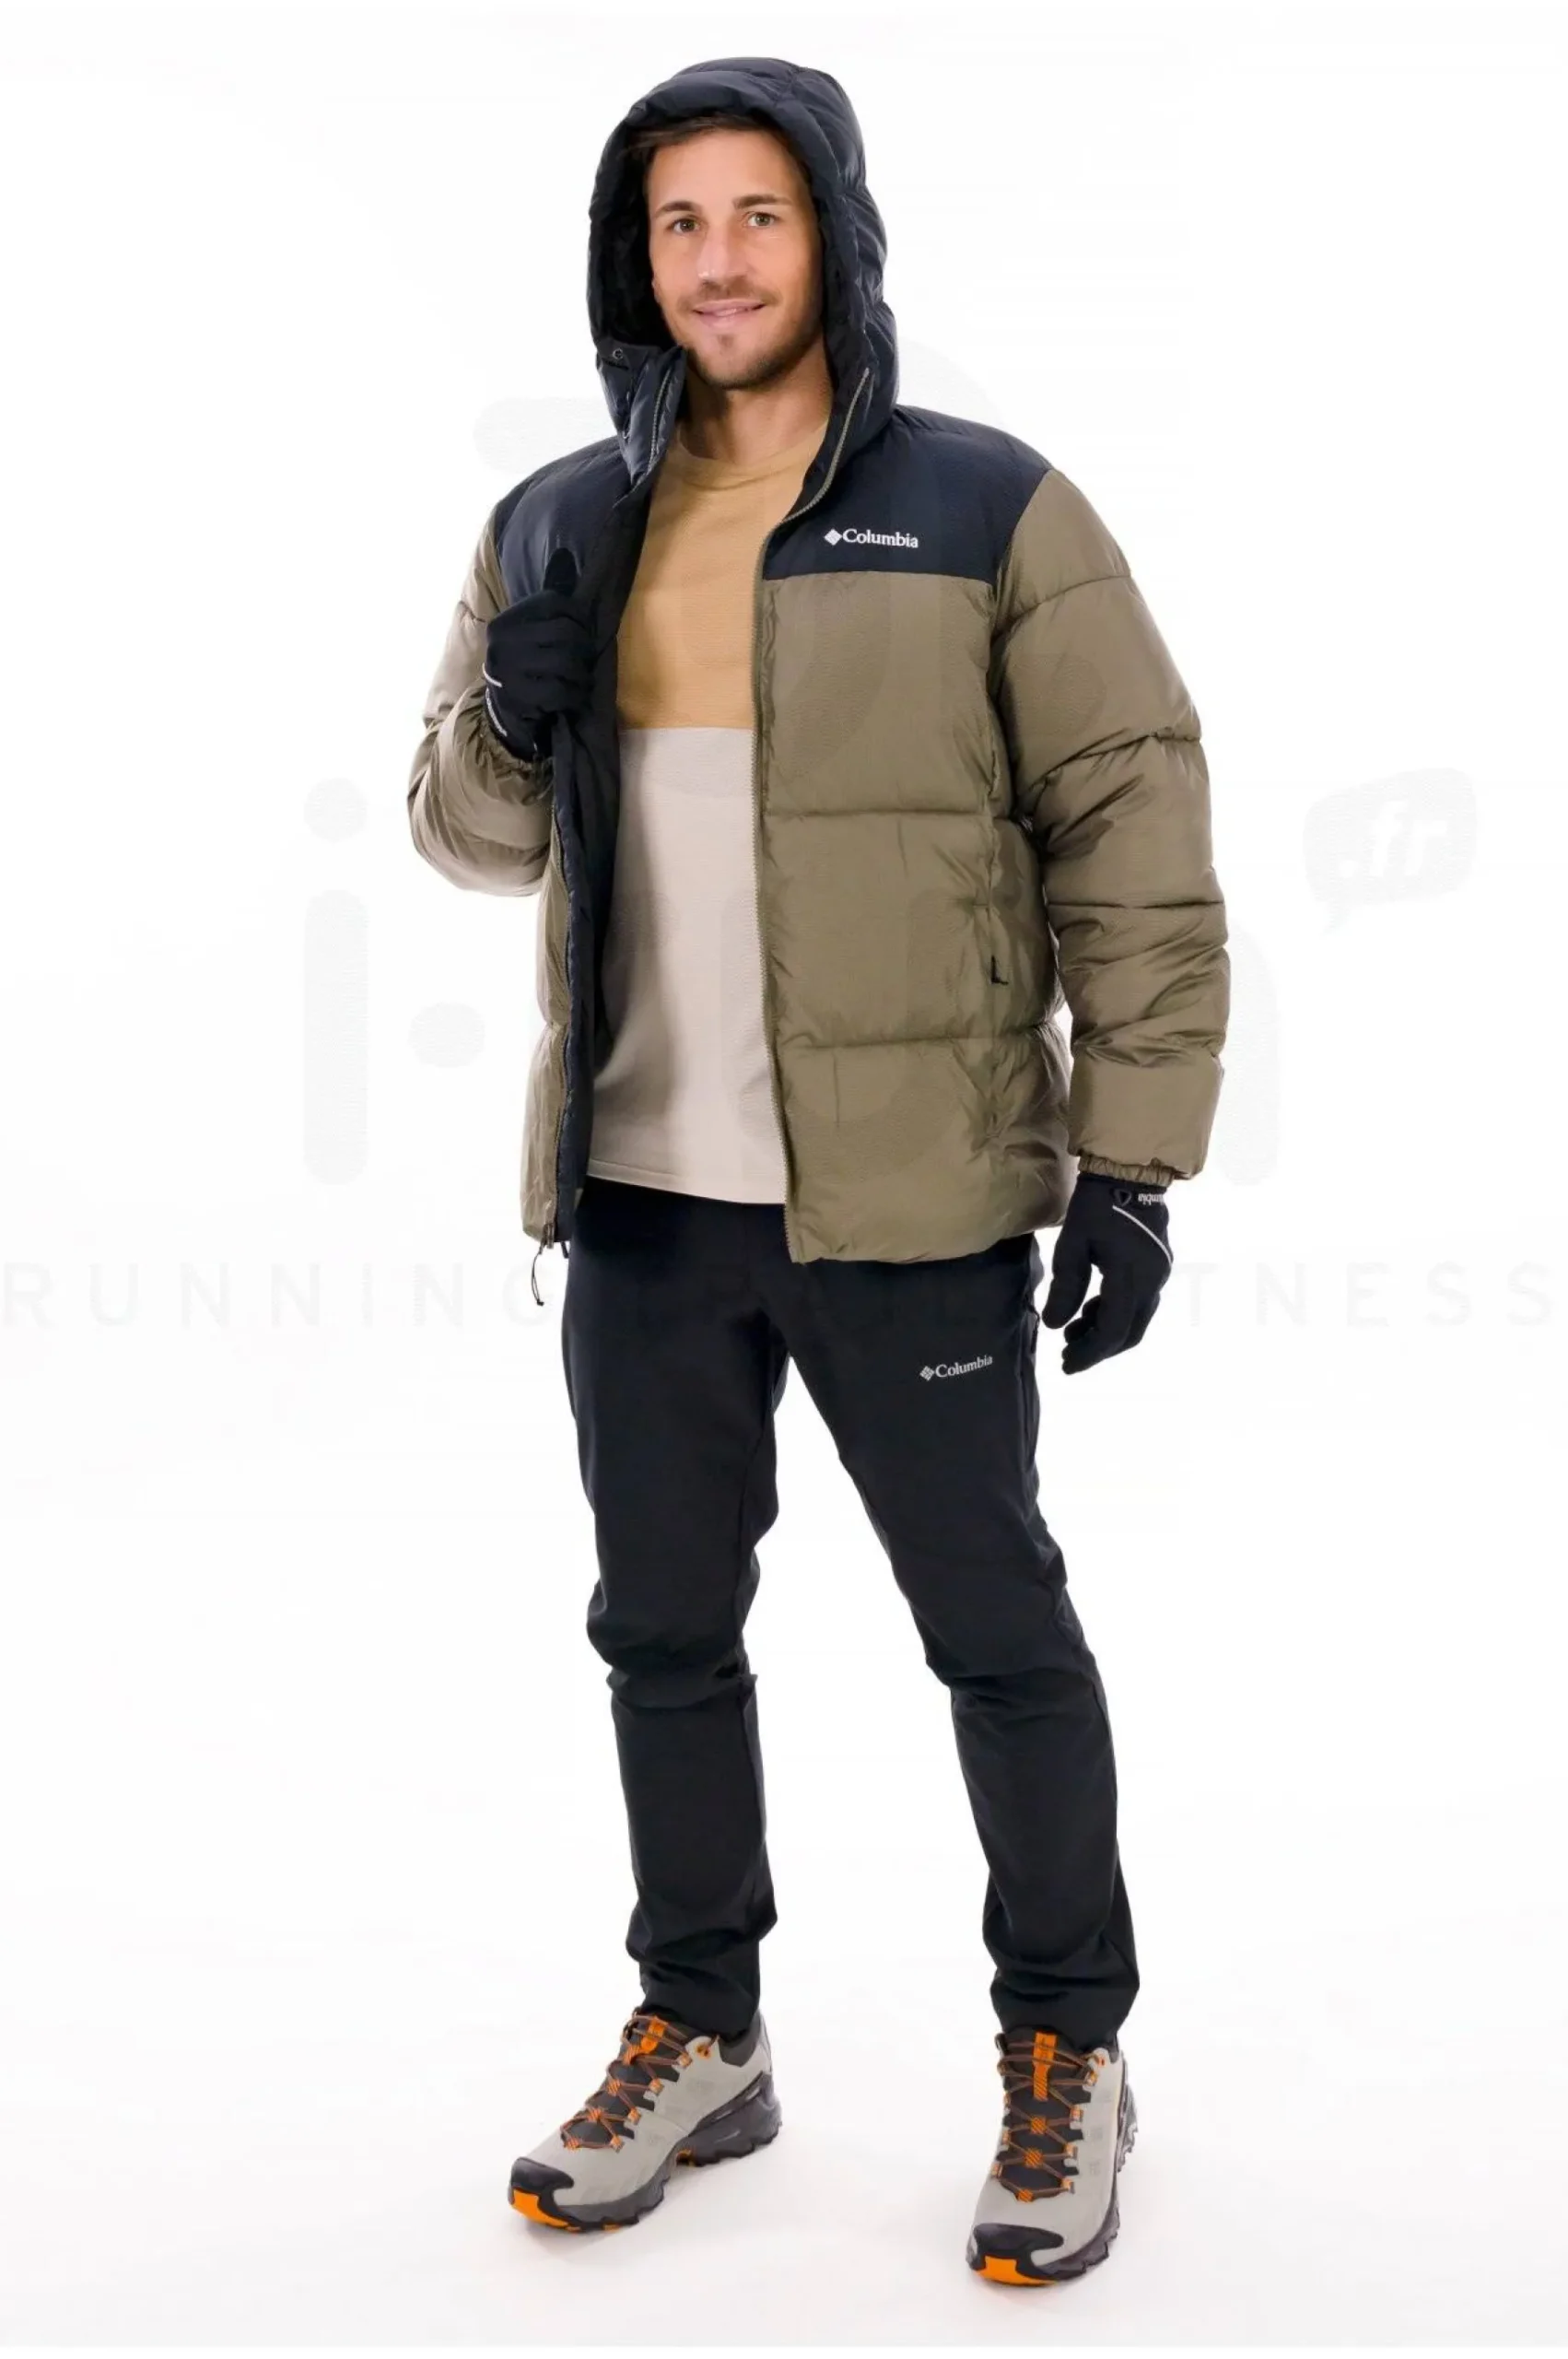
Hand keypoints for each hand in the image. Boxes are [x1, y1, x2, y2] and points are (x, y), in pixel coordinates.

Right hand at [482, 545, 594, 759]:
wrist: (503, 713)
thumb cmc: (526, 667)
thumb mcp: (530, 632)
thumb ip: (548, 601)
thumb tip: (566, 553)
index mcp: (505, 622)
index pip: (554, 603)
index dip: (579, 616)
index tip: (585, 631)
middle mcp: (502, 642)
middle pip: (565, 633)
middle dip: (584, 648)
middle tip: (587, 658)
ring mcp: (508, 671)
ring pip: (567, 662)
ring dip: (583, 674)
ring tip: (582, 678)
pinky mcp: (518, 698)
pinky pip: (562, 691)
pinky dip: (576, 695)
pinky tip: (576, 696)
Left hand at [1041, 1174, 1173, 1373]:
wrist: (1131, 1172)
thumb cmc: (1098, 1205)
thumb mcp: (1072, 1244)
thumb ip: (1066, 1287)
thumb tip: (1056, 1325)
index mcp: (1132, 1278)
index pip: (1112, 1331)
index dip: (1089, 1353)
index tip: (1066, 1365)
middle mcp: (1153, 1283)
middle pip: (1129, 1333)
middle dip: (1099, 1349)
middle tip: (1068, 1356)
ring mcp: (1159, 1275)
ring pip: (1136, 1320)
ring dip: (1106, 1331)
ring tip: (1073, 1332)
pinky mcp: (1158, 1267)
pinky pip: (1140, 1303)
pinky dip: (1116, 1313)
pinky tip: (1091, 1310)